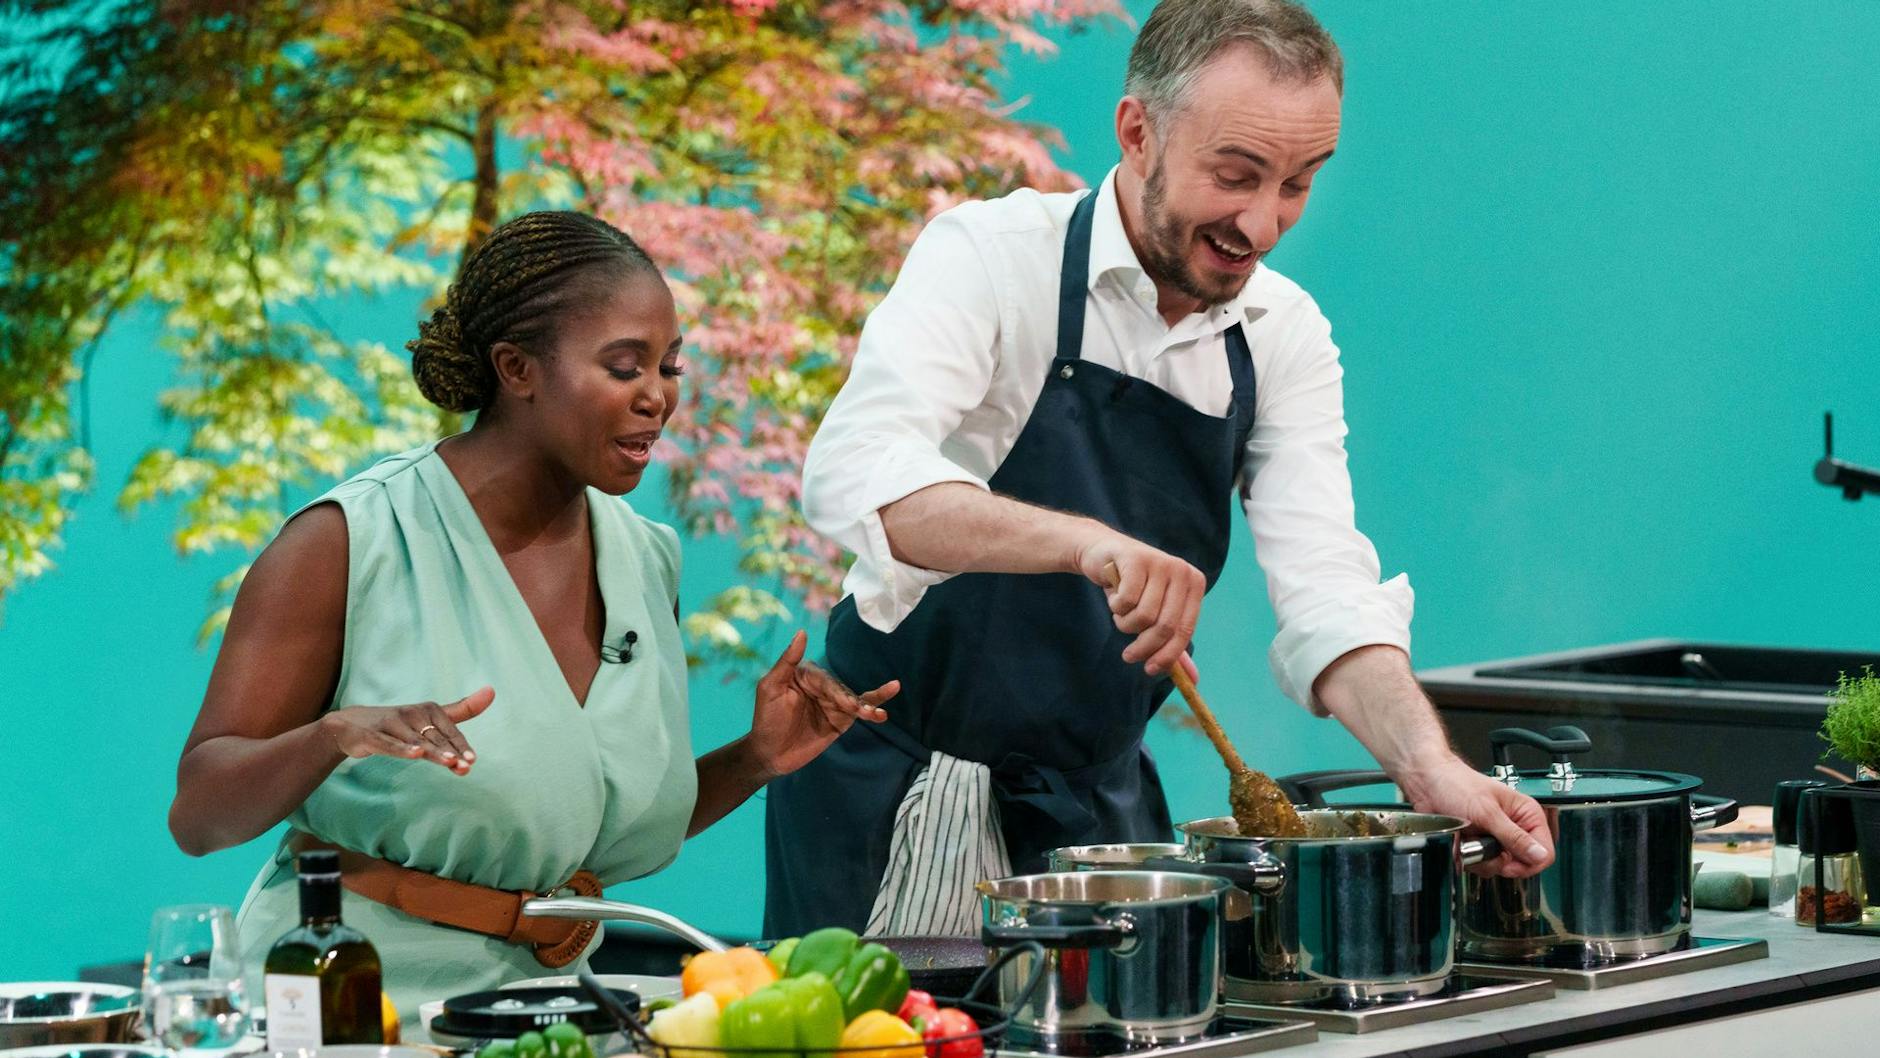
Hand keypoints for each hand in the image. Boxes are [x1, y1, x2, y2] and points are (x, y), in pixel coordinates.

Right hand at [318, 687, 492, 775]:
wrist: (350, 725)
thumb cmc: (399, 723)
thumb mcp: (430, 717)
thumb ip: (461, 709)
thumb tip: (492, 690)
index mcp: (428, 710)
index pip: (449, 731)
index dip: (461, 746)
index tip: (472, 761)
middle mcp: (412, 714)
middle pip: (435, 737)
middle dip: (451, 752)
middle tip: (466, 765)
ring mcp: (391, 723)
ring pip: (415, 741)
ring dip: (432, 751)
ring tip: (450, 761)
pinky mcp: (372, 735)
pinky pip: (389, 744)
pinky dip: (402, 748)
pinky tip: (415, 754)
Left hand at [746, 631, 897, 780]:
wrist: (770, 754)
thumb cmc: (766, 718)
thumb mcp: (771, 687)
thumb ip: (787, 661)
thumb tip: (802, 632)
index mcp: (806, 675)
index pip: (825, 679)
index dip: (835, 692)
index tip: (845, 704)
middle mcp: (822, 687)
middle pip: (842, 690)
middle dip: (850, 701)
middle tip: (855, 711)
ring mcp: (833, 704)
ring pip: (855, 700)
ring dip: (869, 705)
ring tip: (878, 714)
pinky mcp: (840, 721)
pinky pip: (860, 712)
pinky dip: (872, 711)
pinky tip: (882, 714)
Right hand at [1074, 533, 1205, 675]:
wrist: (1102, 553)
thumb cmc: (1133, 586)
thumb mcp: (1156, 614)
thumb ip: (1173, 644)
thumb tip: (1193, 680)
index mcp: (1194, 582)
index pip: (1185, 629)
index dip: (1168, 655)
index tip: (1150, 670)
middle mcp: (1181, 570)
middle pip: (1164, 626)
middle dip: (1144, 647)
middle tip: (1129, 656)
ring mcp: (1159, 562)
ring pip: (1143, 616)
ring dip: (1125, 624)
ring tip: (1121, 613)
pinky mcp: (1136, 559)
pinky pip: (1126, 602)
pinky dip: (1115, 607)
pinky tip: (1114, 595)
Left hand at [1401, 756, 1553, 877]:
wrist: (1427, 783)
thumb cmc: (1455, 785)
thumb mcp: (1487, 813)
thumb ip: (1514, 836)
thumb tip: (1539, 855)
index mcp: (1527, 814)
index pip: (1544, 852)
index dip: (1527, 863)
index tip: (1507, 862)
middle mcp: (1515, 827)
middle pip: (1521, 864)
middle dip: (1498, 861)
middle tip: (1481, 845)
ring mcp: (1497, 837)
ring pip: (1498, 867)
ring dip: (1479, 858)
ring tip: (1467, 839)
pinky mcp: (1480, 844)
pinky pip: (1481, 864)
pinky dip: (1467, 857)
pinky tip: (1459, 841)